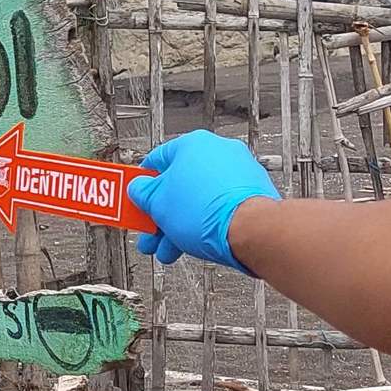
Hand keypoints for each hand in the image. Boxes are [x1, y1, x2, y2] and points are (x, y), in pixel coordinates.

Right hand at [126, 132, 277, 274]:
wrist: (252, 231)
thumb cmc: (209, 212)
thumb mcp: (158, 204)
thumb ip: (143, 194)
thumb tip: (139, 190)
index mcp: (192, 144)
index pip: (156, 161)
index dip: (142, 185)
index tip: (137, 200)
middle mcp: (217, 152)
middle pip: (179, 184)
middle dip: (162, 213)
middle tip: (152, 229)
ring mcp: (238, 172)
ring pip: (199, 199)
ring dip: (181, 223)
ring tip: (170, 247)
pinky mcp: (253, 192)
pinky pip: (220, 206)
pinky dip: (205, 223)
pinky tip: (194, 242)